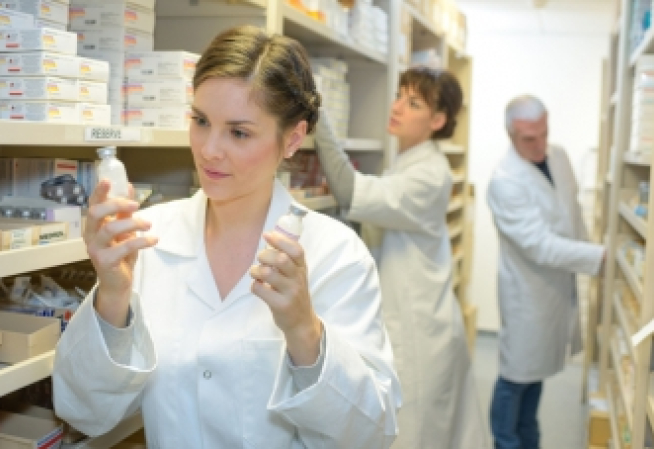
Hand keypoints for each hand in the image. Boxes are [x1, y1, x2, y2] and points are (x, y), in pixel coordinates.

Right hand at [85, 181, 157, 325]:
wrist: (119, 282)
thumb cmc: (121, 253)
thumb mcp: (124, 230)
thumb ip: (125, 212)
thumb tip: (129, 188)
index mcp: (94, 226)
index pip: (93, 204)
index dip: (99, 192)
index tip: (109, 180)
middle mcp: (90, 235)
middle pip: (96, 213)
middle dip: (116, 205)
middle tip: (135, 205)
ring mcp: (95, 249)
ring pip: (111, 228)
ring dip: (133, 223)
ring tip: (149, 225)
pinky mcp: (105, 261)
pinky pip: (124, 246)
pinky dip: (141, 240)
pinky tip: (153, 239)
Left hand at [250, 232, 321, 365]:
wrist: (301, 322)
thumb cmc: (294, 294)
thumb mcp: (297, 275)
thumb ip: (288, 260)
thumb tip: (269, 239)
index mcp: (302, 269)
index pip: (296, 250)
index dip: (280, 240)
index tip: (267, 235)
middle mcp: (298, 279)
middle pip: (281, 259)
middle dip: (265, 256)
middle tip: (260, 259)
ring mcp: (290, 293)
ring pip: (268, 274)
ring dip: (256, 270)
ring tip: (256, 273)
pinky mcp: (281, 305)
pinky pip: (260, 290)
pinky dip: (254, 285)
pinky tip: (258, 287)